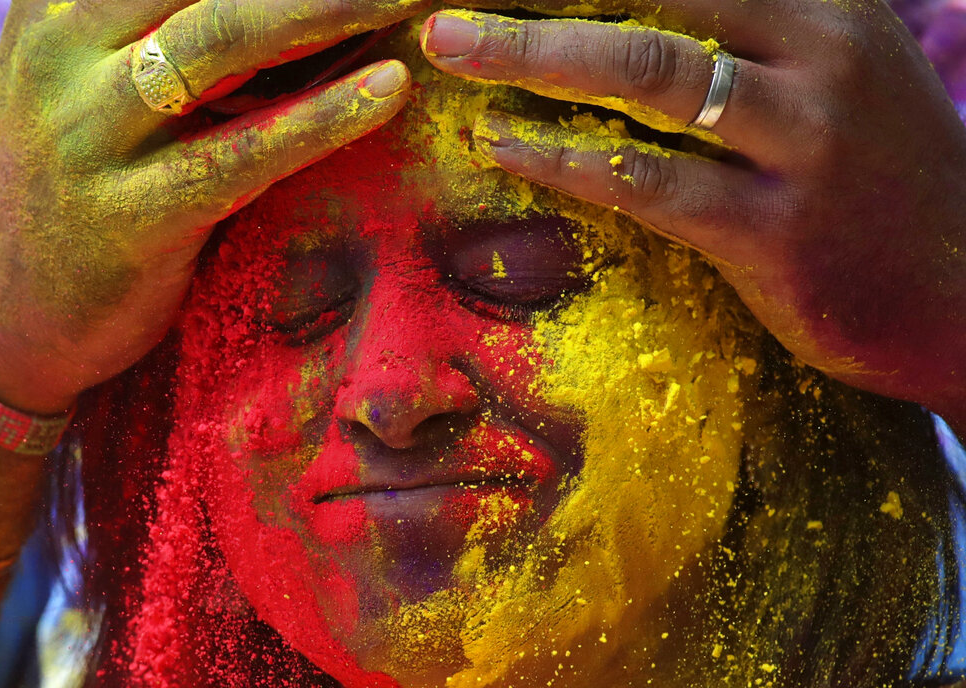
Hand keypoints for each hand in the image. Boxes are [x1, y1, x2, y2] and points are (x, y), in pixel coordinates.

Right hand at [0, 0, 427, 413]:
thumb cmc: (72, 190)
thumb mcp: (100, 89)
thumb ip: (175, 40)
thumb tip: (303, 16)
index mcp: (63, 4)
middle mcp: (65, 48)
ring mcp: (89, 132)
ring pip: (220, 38)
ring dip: (333, 6)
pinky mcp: (128, 217)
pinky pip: (237, 154)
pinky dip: (320, 117)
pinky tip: (390, 89)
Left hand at [420, 0, 965, 428]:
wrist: (963, 289)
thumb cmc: (875, 180)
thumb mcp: (835, 73)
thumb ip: (755, 29)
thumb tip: (643, 13)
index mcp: (826, 2)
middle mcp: (822, 51)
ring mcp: (804, 141)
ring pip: (646, 73)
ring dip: (530, 54)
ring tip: (452, 47)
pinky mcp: (776, 230)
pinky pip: (647, 181)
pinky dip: (563, 156)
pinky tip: (503, 142)